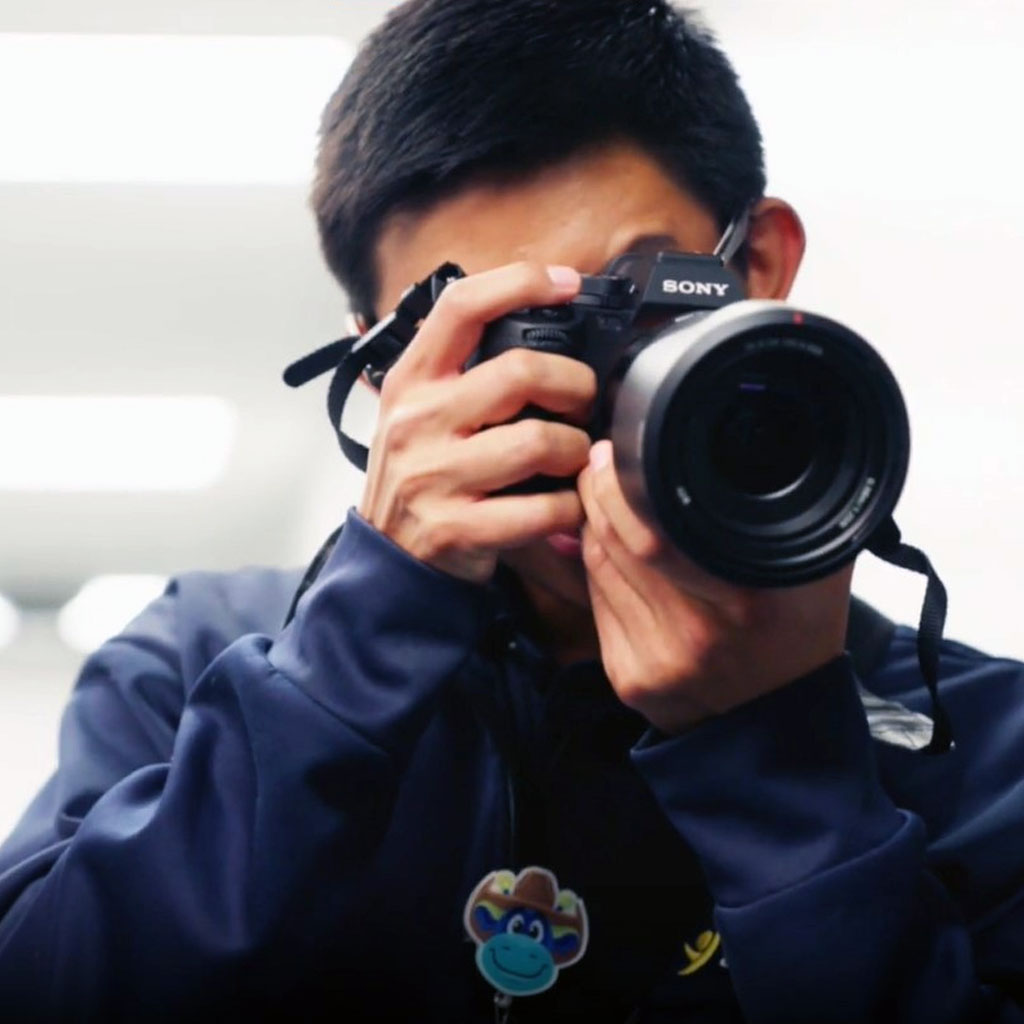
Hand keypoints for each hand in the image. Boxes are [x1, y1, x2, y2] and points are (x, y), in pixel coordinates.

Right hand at [359, 262, 596, 582]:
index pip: (461, 307)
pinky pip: (541, 508)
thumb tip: (535, 321)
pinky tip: (564, 504)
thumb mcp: (420, 411)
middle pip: (520, 373)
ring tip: (574, 457)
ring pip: (539, 442)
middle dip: (574, 385)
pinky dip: (569, 507)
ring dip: (576, 451)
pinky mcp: (456, 527)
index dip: (519, 283)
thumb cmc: (421, 474)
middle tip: (583, 401)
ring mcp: (434, 476)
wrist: (389, 557)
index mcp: (411, 381)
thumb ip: (463, 370)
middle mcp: (417, 421)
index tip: (565, 283)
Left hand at [577, 440, 852, 732]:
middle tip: (605, 466)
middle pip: (613, 541)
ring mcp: (654, 660)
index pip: (648, 530)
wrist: (779, 723)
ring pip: (595, 565)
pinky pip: (594, 600)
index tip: (617, 453)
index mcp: (744, 600)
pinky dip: (598, 569)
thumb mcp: (816, 566)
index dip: (620, 484)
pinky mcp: (626, 677)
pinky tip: (616, 555)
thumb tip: (754, 447)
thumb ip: (787, 508)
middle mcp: (694, 634)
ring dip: (593, 527)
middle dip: (599, 494)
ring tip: (610, 504)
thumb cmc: (797, 634)